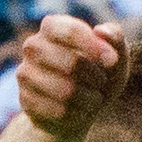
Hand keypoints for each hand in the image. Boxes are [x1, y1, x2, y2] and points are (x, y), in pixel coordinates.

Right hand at [15, 14, 128, 139]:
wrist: (80, 110)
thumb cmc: (98, 76)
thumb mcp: (115, 57)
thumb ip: (115, 38)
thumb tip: (102, 32)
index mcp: (52, 27)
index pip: (71, 31)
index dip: (95, 48)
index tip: (112, 61)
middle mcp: (33, 46)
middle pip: (70, 63)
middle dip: (95, 77)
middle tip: (102, 82)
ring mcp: (26, 73)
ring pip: (65, 91)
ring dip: (90, 99)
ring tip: (94, 98)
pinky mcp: (26, 100)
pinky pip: (59, 112)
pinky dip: (79, 115)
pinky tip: (81, 112)